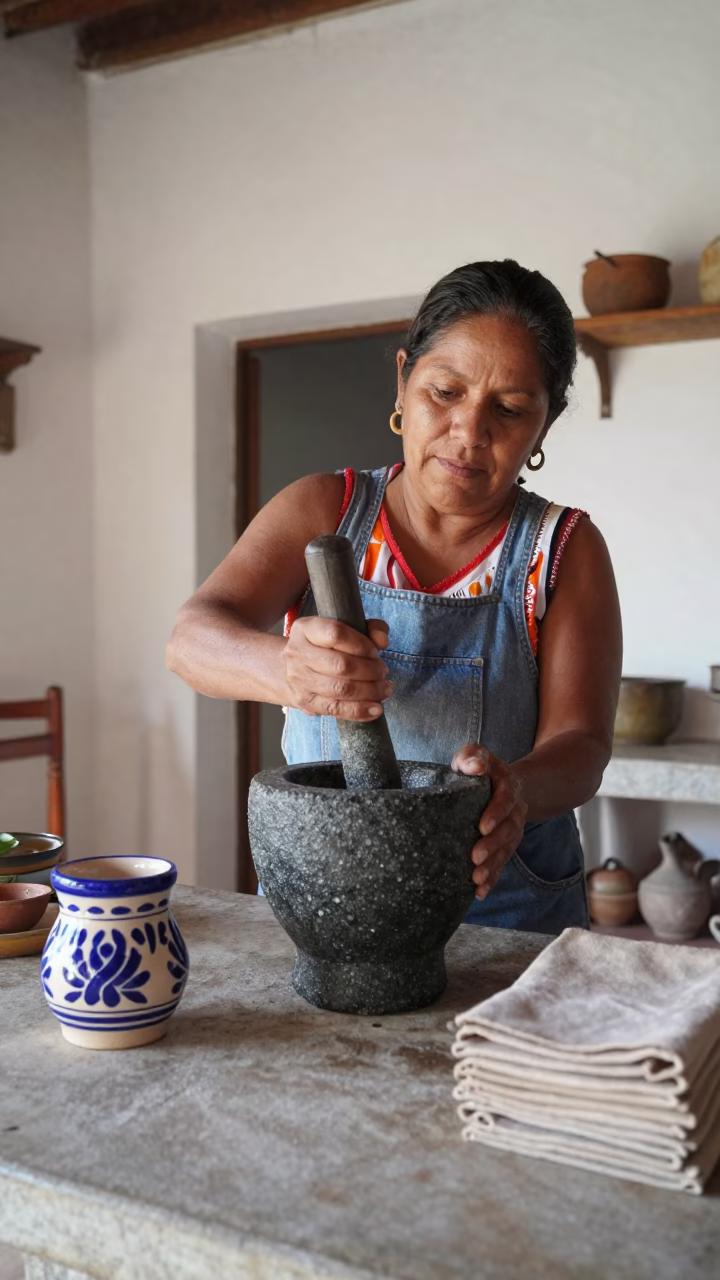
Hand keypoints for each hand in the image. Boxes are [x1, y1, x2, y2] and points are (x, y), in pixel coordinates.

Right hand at [283, 617, 391, 720]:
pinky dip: (360, 711)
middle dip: (370, 670)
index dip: (361, 644)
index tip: (375, 651)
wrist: (290, 669)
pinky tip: (376, 709)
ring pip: (340, 689)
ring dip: (370, 691)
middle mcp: (297, 653)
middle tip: (383, 672)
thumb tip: (383, 641)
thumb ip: (370, 628)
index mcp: (306, 629)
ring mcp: (299, 680)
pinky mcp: (305, 702)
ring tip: (384, 688)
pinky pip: (336, 709)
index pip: (335, 634)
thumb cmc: (325, 647)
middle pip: (341, 665)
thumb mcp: (345, 629)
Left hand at [451, 745, 526, 898]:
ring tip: (476, 879)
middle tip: (475, 858)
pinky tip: (479, 892)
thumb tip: (475, 766)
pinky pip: (502, 863)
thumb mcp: (474, 756)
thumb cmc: (479, 769)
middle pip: (508, 829)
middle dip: (493, 845)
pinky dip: (492, 878)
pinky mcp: (506, 845)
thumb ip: (472, 756)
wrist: (502, 783)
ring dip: (492, 866)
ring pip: (506, 850)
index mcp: (507, 786)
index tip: (482, 827)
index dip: (496, 813)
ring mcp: (512, 829)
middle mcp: (514, 809)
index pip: (505, 799)